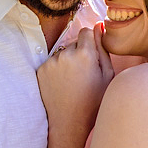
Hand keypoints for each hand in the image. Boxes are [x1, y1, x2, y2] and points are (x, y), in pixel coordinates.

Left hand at [38, 23, 113, 137]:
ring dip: (68, 61)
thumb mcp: (107, 75)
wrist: (69, 122)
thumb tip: (99, 26)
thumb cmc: (94, 101)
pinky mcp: (41, 70)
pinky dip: (57, 70)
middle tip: (84, 73)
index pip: (86, 31)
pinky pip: (52, 62)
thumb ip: (103, 48)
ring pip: (62, 52)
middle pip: (74, 42)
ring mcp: (51, 62)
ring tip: (73, 81)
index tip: (92, 54)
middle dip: (79, 52)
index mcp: (85, 54)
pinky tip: (63, 84)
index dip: (91, 41)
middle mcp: (65, 54)